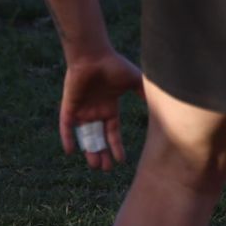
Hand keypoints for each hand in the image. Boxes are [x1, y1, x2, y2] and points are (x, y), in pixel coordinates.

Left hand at [58, 50, 142, 170]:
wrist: (93, 55)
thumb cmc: (114, 65)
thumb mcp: (134, 82)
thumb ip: (143, 94)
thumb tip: (159, 105)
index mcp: (109, 108)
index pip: (113, 132)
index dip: (116, 146)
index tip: (121, 161)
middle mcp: (95, 112)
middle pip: (98, 138)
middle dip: (102, 153)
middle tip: (105, 169)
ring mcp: (82, 110)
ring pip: (84, 136)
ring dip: (89, 151)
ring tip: (94, 166)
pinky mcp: (69, 107)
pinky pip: (66, 127)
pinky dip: (67, 138)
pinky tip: (70, 151)